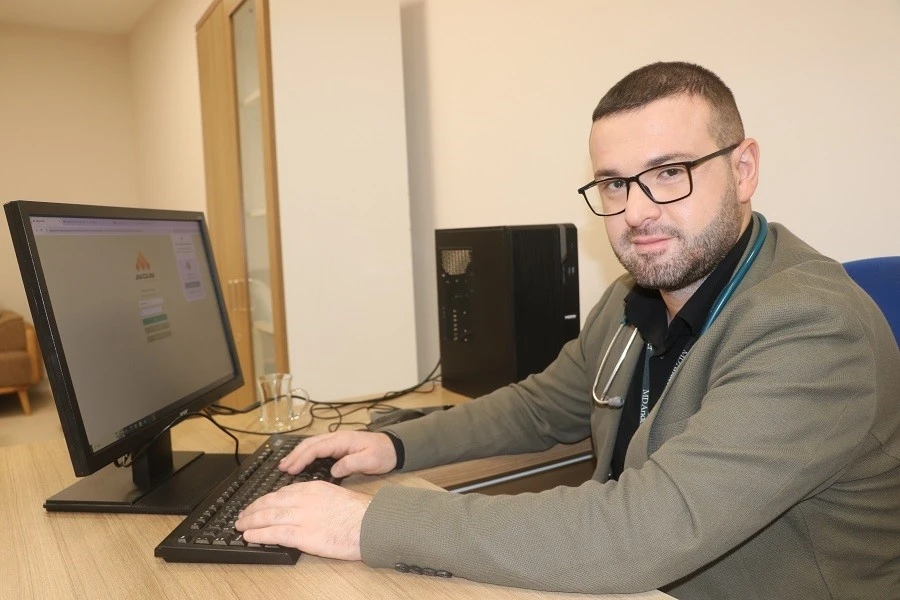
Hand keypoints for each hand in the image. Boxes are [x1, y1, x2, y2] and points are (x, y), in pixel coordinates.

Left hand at [234, 481, 370, 560]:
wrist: (371, 524)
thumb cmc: (360, 513)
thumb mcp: (336, 495)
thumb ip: (317, 499)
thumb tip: (303, 508)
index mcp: (313, 488)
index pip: (282, 492)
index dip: (265, 500)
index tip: (257, 505)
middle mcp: (305, 499)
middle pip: (271, 502)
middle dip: (253, 509)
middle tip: (242, 515)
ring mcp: (303, 517)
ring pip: (269, 517)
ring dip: (251, 521)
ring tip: (241, 526)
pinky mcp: (304, 535)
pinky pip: (276, 534)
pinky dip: (260, 534)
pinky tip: (250, 536)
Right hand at [279, 431, 396, 477]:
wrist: (393, 447)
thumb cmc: (382, 453)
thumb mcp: (370, 460)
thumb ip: (352, 464)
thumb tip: (334, 470)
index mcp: (342, 440)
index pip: (317, 447)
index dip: (302, 458)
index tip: (291, 468)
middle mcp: (336, 438)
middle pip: (310, 444)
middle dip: (294, 455)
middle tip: (281, 468)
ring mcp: (336, 442)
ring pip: (311, 445)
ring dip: (297, 454)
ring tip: (284, 465)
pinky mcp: (337, 448)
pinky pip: (317, 450)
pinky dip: (305, 455)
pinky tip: (299, 463)